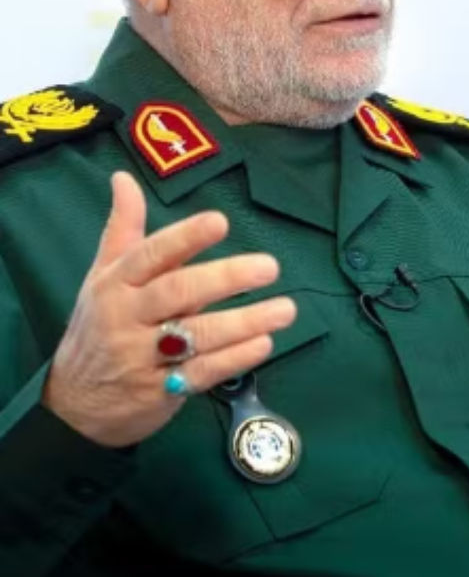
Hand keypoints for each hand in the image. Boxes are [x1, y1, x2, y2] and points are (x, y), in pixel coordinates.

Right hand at [42, 172, 295, 447]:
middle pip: (179, 292)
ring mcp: (141, 356)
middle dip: (226, 278)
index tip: (220, 222)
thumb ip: (123, 228)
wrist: (71, 402)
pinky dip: (234, 358)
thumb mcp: (102, 276)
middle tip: (270, 267)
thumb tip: (122, 177)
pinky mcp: (159, 391)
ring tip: (286, 309)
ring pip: (196, 336)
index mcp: (116, 283)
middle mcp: (126, 317)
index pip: (151, 254)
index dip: (185, 237)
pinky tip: (264, 344)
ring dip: (244, 322)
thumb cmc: (99, 325)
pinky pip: (201, 373)